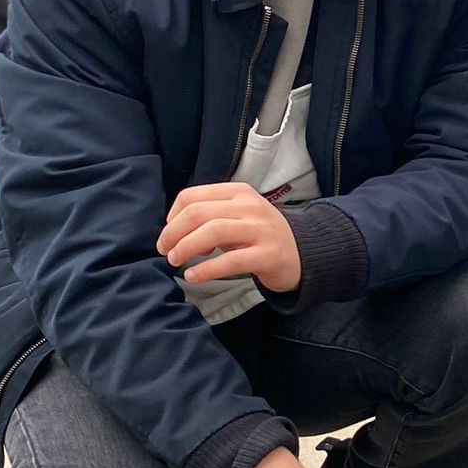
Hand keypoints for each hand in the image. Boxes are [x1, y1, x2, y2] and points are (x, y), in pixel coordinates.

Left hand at [158, 182, 300, 291]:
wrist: (302, 253)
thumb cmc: (260, 235)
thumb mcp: (237, 216)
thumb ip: (210, 216)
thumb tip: (174, 232)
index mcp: (238, 192)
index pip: (192, 196)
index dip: (172, 216)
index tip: (168, 234)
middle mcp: (250, 207)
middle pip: (198, 212)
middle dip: (173, 233)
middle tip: (165, 250)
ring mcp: (261, 230)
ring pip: (213, 231)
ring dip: (186, 247)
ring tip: (175, 261)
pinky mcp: (268, 255)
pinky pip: (230, 261)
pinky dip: (206, 269)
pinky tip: (193, 276)